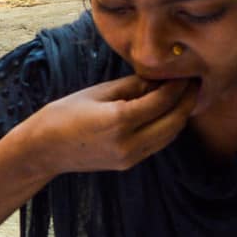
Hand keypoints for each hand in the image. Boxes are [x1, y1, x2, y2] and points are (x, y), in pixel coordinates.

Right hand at [30, 74, 195, 177]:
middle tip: (193, 82)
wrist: (43, 149)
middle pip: (174, 121)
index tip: (186, 72)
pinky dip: (167, 127)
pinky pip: (158, 144)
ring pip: (170, 135)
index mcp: (119, 121)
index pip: (162, 101)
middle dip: (187, 100)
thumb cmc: (63, 115)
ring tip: (184, 96)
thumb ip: (132, 86)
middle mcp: (128, 143)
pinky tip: (167, 112)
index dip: (178, 86)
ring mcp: (129, 157)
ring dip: (180, 115)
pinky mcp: (128, 163)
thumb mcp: (97, 93)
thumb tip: (159, 79)